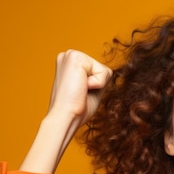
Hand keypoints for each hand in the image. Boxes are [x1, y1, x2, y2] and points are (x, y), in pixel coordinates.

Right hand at [19, 51, 111, 173]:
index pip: (99, 72)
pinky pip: (103, 72)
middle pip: (103, 69)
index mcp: (69, 65)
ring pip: (104, 70)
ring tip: (80, 94)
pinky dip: (96, 85)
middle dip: (98, 86)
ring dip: (97, 87)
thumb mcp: (89, 93)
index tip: (80, 98)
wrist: (63, 119)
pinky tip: (81, 89)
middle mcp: (68, 55)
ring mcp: (70, 54)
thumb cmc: (75, 113)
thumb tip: (110, 78)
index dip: (96, 89)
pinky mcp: (75, 57)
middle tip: (81, 97)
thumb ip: (97, 83)